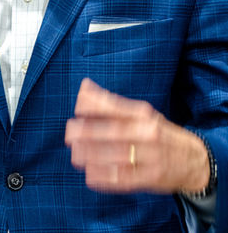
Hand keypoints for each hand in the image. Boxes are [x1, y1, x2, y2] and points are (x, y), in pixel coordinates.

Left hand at [65, 78, 209, 193]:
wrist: (195, 159)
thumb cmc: (160, 132)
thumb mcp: (142, 113)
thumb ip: (112, 103)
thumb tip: (84, 87)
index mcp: (144, 114)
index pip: (117, 107)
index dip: (96, 105)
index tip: (78, 106)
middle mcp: (148, 133)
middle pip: (116, 132)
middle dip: (90, 132)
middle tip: (70, 133)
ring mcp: (151, 157)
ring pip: (118, 156)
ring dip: (93, 156)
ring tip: (75, 154)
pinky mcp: (151, 178)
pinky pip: (126, 179)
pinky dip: (106, 178)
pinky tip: (90, 176)